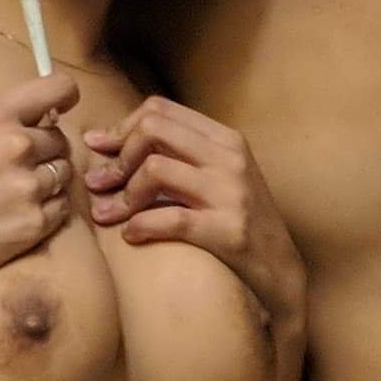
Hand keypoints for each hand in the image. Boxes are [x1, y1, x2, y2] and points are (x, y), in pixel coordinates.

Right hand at [0, 71, 81, 304]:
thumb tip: (14, 113)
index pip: (55, 88)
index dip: (64, 95)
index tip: (63, 104)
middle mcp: (17, 147)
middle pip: (59, 138)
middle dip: (45, 147)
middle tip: (21, 163)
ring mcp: (28, 188)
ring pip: (63, 173)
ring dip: (47, 178)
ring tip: (17, 191)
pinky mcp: (33, 225)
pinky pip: (61, 207)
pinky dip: (47, 207)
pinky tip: (21, 211)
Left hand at [80, 97, 307, 333]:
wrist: (281, 271)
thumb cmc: (240, 222)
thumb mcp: (220, 176)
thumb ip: (182, 155)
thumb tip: (118, 140)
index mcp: (225, 138)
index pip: (159, 109)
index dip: (121, 127)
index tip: (100, 149)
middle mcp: (229, 158)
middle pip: (153, 129)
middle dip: (117, 157)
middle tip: (99, 184)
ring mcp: (231, 192)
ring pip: (155, 169)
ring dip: (122, 195)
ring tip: (108, 215)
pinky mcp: (228, 230)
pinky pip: (170, 219)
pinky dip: (140, 226)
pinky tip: (131, 236)